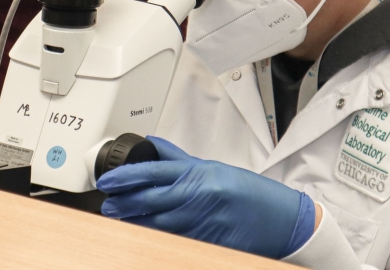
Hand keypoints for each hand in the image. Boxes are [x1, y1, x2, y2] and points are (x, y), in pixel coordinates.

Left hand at [97, 137, 315, 258]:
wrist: (282, 220)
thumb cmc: (251, 193)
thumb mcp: (215, 168)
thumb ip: (179, 160)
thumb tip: (152, 146)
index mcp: (199, 174)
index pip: (152, 171)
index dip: (125, 176)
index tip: (107, 181)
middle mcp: (198, 196)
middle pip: (149, 199)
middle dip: (123, 203)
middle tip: (107, 205)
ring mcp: (201, 222)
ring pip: (156, 223)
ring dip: (134, 222)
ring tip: (118, 220)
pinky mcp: (206, 243)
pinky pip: (174, 240)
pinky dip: (156, 237)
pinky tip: (143, 235)